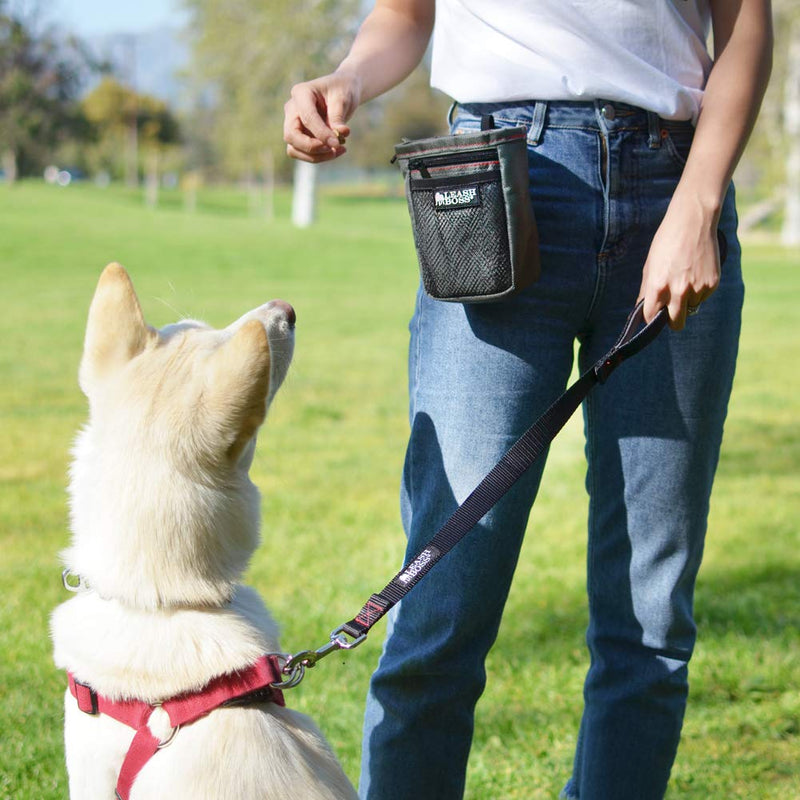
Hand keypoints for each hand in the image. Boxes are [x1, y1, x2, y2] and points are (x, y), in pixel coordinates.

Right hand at [283, 72, 359, 162]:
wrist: (342, 91)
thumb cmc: (342, 90)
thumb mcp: (343, 99)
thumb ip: (338, 117)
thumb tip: (338, 138)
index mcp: (301, 93)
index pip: (307, 117)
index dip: (322, 133)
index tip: (338, 143)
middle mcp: (292, 109)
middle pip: (291, 135)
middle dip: (312, 147)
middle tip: (333, 148)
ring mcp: (293, 124)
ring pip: (294, 149)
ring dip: (316, 156)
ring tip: (338, 151)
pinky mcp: (299, 136)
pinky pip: (302, 153)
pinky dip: (319, 157)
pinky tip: (336, 151)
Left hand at [638, 197, 721, 330]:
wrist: (693, 221)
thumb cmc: (667, 242)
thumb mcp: (650, 266)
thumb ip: (646, 291)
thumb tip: (643, 312)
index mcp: (658, 286)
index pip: (652, 317)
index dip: (651, 317)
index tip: (653, 314)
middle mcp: (679, 290)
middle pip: (676, 323)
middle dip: (672, 321)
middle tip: (671, 312)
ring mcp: (698, 288)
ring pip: (691, 308)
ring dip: (687, 301)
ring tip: (685, 277)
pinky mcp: (712, 284)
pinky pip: (703, 297)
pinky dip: (699, 290)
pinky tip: (696, 272)